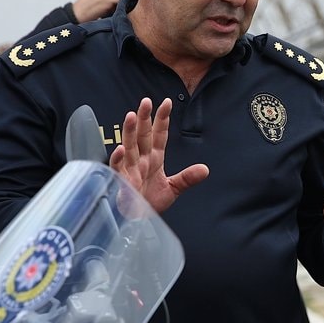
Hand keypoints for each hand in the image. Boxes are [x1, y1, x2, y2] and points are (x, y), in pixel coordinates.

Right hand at [108, 97, 208, 213]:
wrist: (136, 221)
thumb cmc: (149, 202)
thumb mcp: (173, 189)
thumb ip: (187, 178)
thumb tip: (205, 169)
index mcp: (154, 158)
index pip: (159, 135)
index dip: (162, 120)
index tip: (166, 103)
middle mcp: (141, 160)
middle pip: (143, 136)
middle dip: (144, 119)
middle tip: (146, 101)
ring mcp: (130, 169)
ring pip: (129, 147)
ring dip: (130, 132)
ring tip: (132, 116)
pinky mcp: (121, 181)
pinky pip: (118, 168)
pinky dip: (118, 159)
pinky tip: (119, 149)